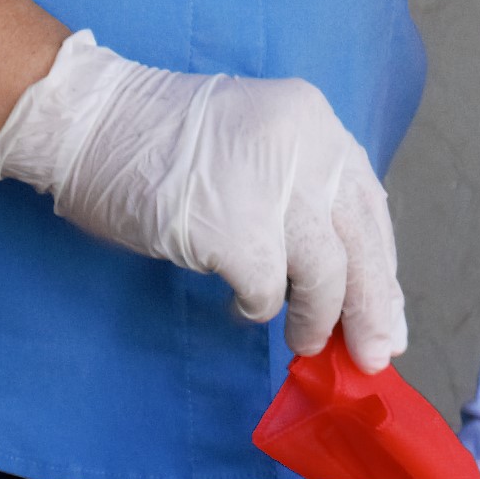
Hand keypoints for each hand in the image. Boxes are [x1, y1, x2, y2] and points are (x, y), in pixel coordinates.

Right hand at [0, 36, 407, 365]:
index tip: (388, 314)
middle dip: (371, 308)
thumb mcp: (256, 142)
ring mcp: (271, 187)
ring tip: (303, 341)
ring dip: (317, 319)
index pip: (368, 205)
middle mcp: (306, 147)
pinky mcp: (234, 229)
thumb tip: (341, 275)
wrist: (91, 122)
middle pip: (360, 243)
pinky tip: (241, 305)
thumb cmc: (162, 141)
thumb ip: (300, 189)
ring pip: (326, 274)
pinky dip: (258, 307)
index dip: (381, 267)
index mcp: (314, 123)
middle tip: (376, 355)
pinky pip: (267, 290)